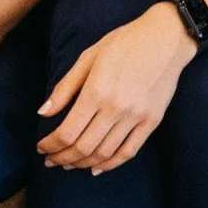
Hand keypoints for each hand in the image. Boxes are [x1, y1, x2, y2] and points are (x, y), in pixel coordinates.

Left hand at [38, 2, 188, 170]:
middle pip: (83, 147)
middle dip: (62, 158)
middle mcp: (116, 108)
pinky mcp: (152, 122)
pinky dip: (110, 164)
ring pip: (104, 153)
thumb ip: (65, 88)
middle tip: (50, 160)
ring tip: (69, 164)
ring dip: (82, 163)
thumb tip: (43, 113)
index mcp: (97, 90)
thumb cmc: (123, 43)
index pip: (68, 131)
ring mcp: (136, 117)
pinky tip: (96, 168)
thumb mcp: (88, 57)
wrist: (166, 39)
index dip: (51, 145)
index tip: (41, 148)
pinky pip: (129, 152)